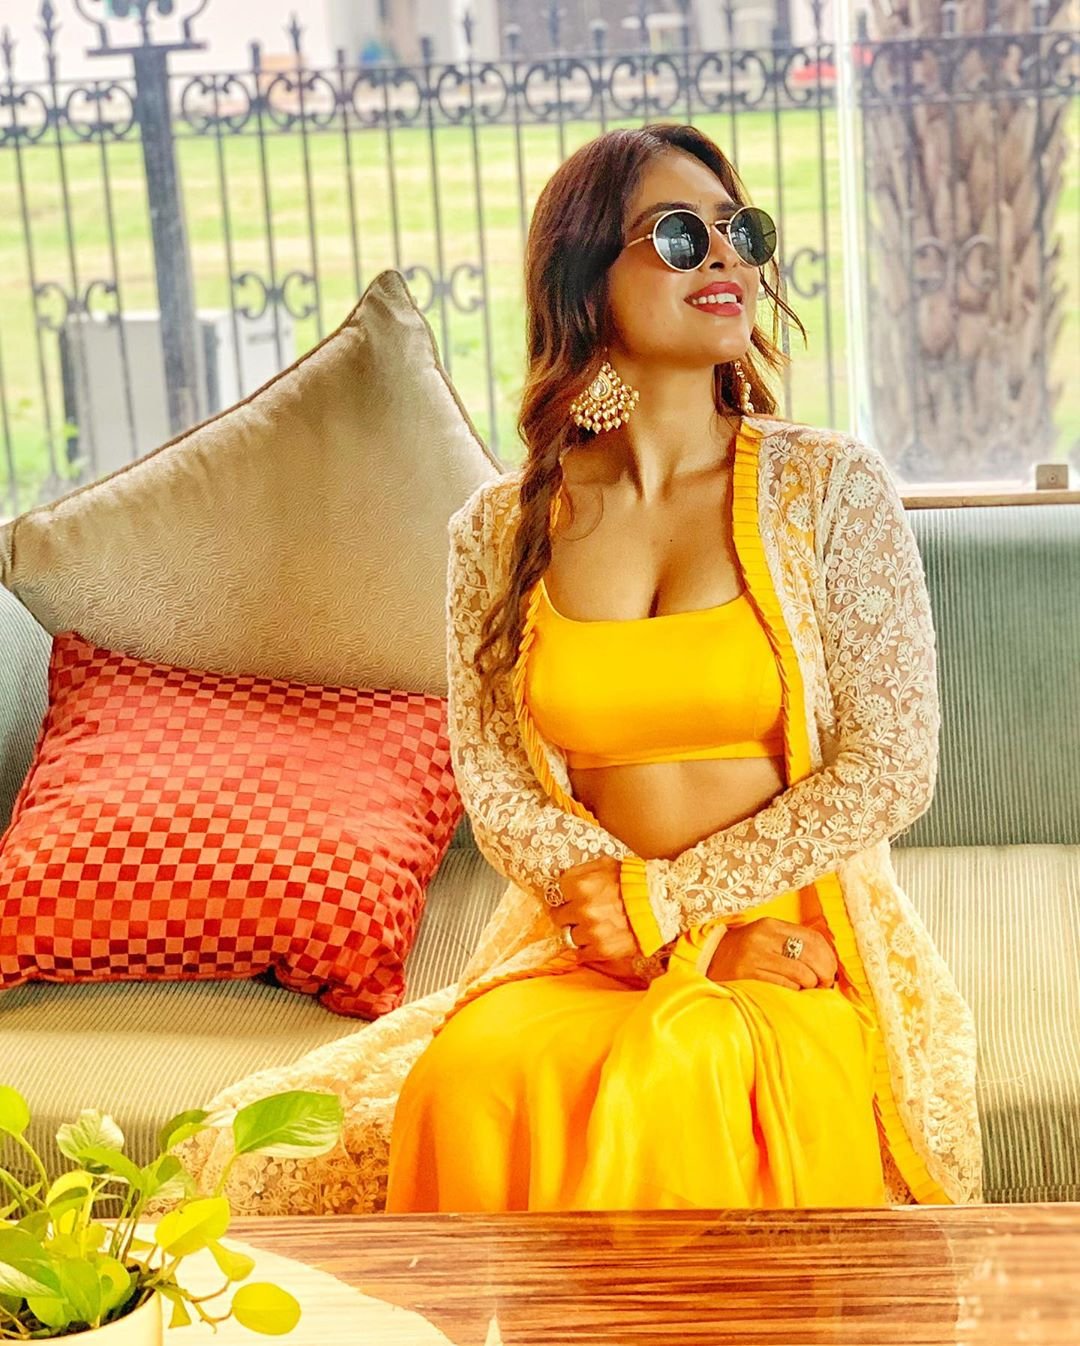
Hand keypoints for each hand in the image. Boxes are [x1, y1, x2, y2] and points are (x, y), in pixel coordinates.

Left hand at [545, 856, 639, 966]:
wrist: (662, 905)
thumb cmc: (634, 881)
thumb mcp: (606, 864)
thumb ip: (582, 871)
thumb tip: (563, 879)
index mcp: (581, 885)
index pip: (557, 891)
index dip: (567, 894)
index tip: (573, 896)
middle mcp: (582, 909)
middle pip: (558, 915)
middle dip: (568, 913)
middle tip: (581, 912)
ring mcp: (591, 931)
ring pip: (569, 935)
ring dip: (579, 931)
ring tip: (594, 926)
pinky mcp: (602, 949)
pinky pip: (580, 953)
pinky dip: (586, 947)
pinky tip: (597, 938)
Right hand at [706, 917, 837, 990]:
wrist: (706, 960)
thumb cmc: (742, 953)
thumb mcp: (765, 939)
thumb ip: (791, 943)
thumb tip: (827, 963)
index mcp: (770, 925)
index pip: (813, 937)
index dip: (829, 957)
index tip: (831, 971)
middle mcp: (763, 937)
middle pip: (811, 955)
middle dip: (824, 974)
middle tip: (824, 985)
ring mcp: (754, 956)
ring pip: (800, 973)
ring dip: (809, 986)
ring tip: (805, 990)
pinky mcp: (747, 975)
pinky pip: (784, 986)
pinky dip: (793, 992)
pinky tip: (789, 993)